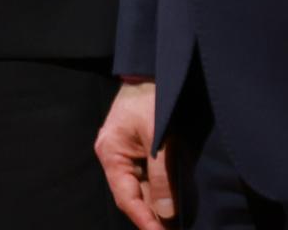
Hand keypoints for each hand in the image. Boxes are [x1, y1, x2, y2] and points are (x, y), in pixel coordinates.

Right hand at [95, 81, 174, 229]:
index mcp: (111, 153)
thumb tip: (166, 213)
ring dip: (159, 207)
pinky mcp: (141, 151)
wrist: (154, 71)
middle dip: (153, 217)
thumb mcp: (159, 138)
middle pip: (133, 196)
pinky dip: (162, 192)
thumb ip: (162, 176)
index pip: (126, 197)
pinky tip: (175, 205)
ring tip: (176, 225)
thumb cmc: (152, 99)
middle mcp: (115, 157)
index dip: (144, 220)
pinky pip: (150, 178)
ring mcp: (127, 155)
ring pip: (143, 189)